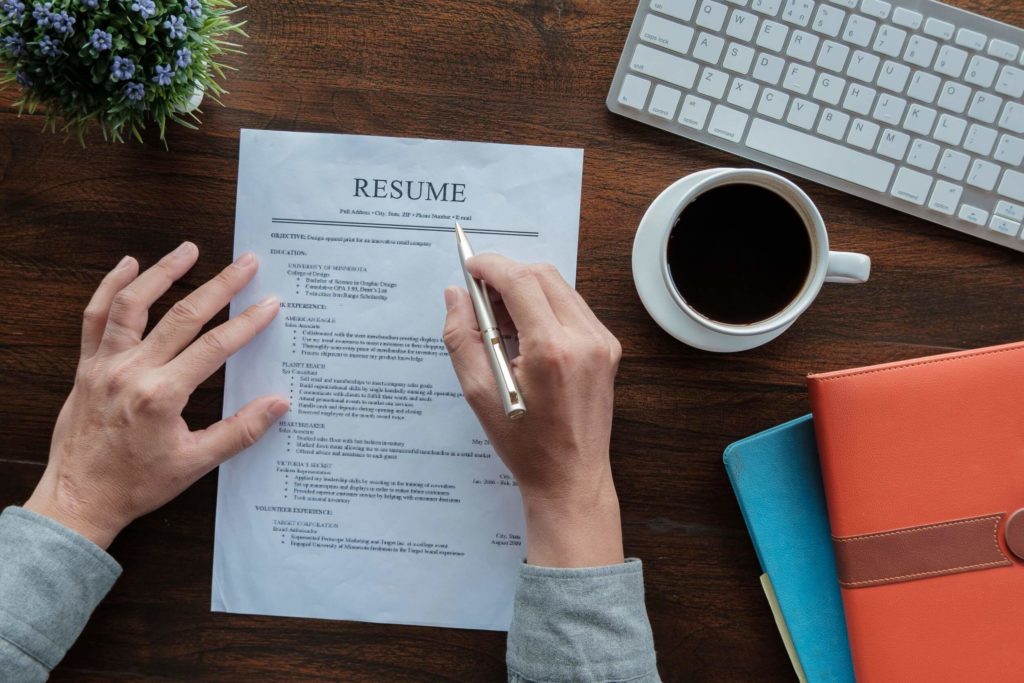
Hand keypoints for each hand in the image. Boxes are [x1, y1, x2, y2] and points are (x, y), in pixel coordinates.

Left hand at [24, 243, 287, 549]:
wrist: (78, 499)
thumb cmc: (136, 484)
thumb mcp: (196, 463)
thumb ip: (240, 431)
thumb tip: (280, 404)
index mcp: (161, 396)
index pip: (215, 347)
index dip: (247, 322)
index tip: (270, 303)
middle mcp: (132, 372)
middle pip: (183, 316)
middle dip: (220, 285)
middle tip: (246, 262)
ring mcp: (105, 365)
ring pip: (133, 305)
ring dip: (163, 273)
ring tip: (188, 249)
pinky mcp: (86, 367)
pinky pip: (93, 317)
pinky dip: (109, 288)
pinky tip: (127, 265)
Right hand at [443, 254, 623, 567]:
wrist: (570, 477)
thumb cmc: (525, 444)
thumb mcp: (479, 393)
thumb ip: (462, 337)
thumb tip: (457, 295)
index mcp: (552, 350)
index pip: (520, 281)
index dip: (490, 266)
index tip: (470, 267)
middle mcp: (584, 339)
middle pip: (543, 275)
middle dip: (507, 274)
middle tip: (479, 294)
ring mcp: (602, 342)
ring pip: (560, 287)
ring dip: (527, 288)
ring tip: (499, 316)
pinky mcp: (608, 348)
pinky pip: (573, 307)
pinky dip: (546, 305)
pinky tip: (525, 330)